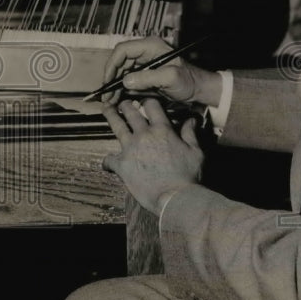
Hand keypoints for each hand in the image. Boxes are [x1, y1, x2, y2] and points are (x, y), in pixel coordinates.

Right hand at [101, 37, 222, 106]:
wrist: (198, 90)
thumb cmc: (189, 81)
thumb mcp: (170, 78)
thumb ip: (148, 78)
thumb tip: (125, 81)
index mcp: (150, 46)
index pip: (123, 50)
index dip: (112, 65)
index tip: (108, 81)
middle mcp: (144, 53)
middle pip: (119, 62)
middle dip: (111, 79)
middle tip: (106, 96)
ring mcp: (143, 65)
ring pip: (121, 73)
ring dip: (114, 87)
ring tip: (109, 101)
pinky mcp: (144, 76)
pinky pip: (127, 81)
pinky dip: (121, 91)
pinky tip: (116, 101)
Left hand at [101, 98, 203, 213]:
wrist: (174, 197)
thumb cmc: (187, 176)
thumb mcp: (195, 151)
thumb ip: (190, 133)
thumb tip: (191, 120)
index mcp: (162, 130)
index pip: (152, 105)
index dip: (148, 101)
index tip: (145, 102)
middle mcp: (144, 135)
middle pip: (130, 112)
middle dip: (125, 104)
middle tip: (122, 103)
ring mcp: (131, 149)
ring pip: (116, 126)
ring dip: (110, 116)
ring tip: (106, 109)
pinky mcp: (122, 165)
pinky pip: (109, 159)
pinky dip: (108, 161)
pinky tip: (109, 163)